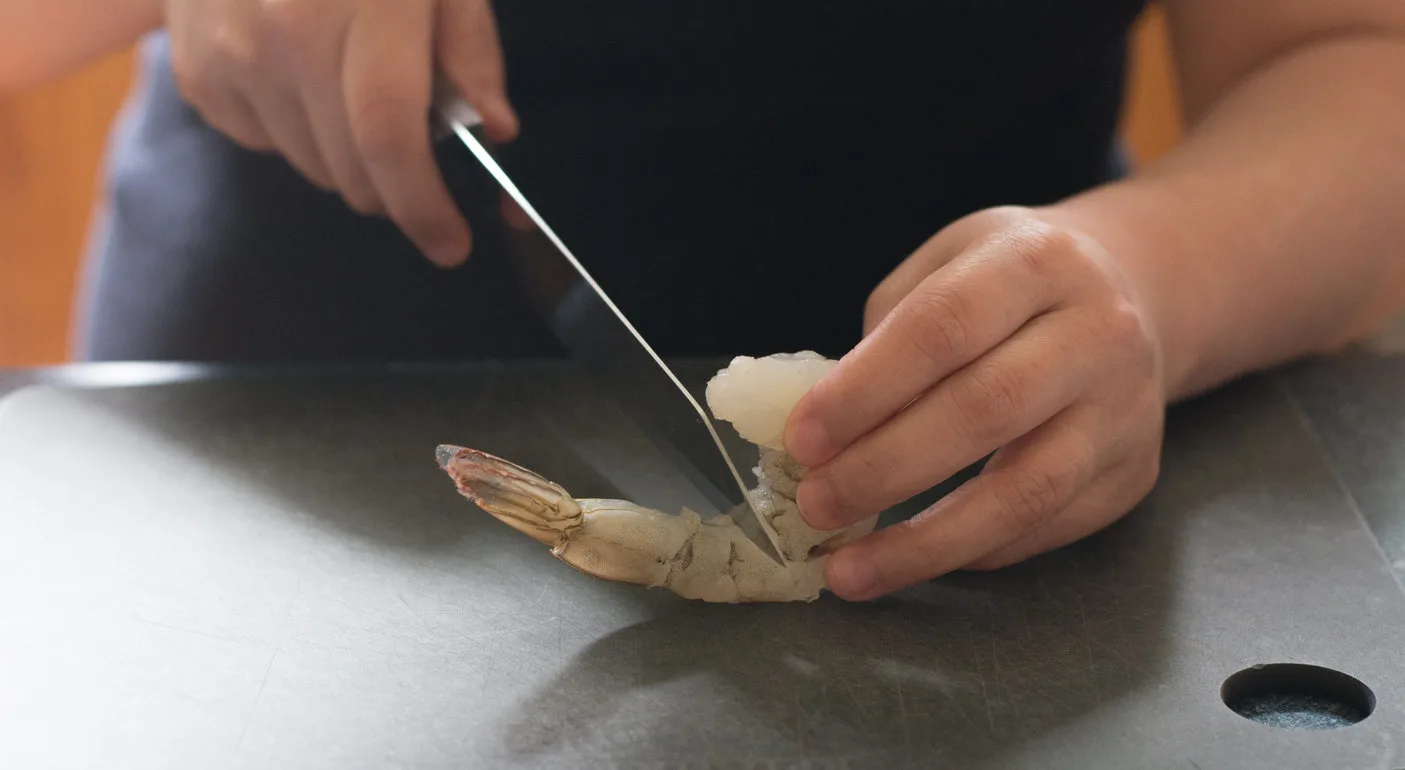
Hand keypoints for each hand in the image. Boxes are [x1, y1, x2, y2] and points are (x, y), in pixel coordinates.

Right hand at [165, 0, 518, 266]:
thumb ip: (470, 48)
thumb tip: (495, 131)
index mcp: (367, 3)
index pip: (390, 134)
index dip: (423, 205)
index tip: (451, 244)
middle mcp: (287, 30)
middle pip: (350, 167)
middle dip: (395, 188)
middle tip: (415, 158)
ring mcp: (230, 50)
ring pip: (310, 166)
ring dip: (345, 155)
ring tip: (350, 86)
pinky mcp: (195, 68)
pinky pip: (261, 142)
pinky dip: (293, 129)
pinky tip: (301, 73)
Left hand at [785, 206, 1168, 599]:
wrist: (1128, 294)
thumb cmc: (1004, 286)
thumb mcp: (944, 268)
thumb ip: (885, 338)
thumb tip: (822, 434)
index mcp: (1036, 262)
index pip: (943, 329)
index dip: (866, 390)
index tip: (801, 438)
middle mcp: (1098, 333)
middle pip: (987, 409)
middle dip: (885, 467)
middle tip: (814, 504)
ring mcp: (1126, 409)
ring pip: (1028, 491)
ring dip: (926, 542)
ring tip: (849, 571)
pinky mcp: (1133, 474)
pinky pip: (1046, 528)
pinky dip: (969, 550)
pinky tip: (909, 558)